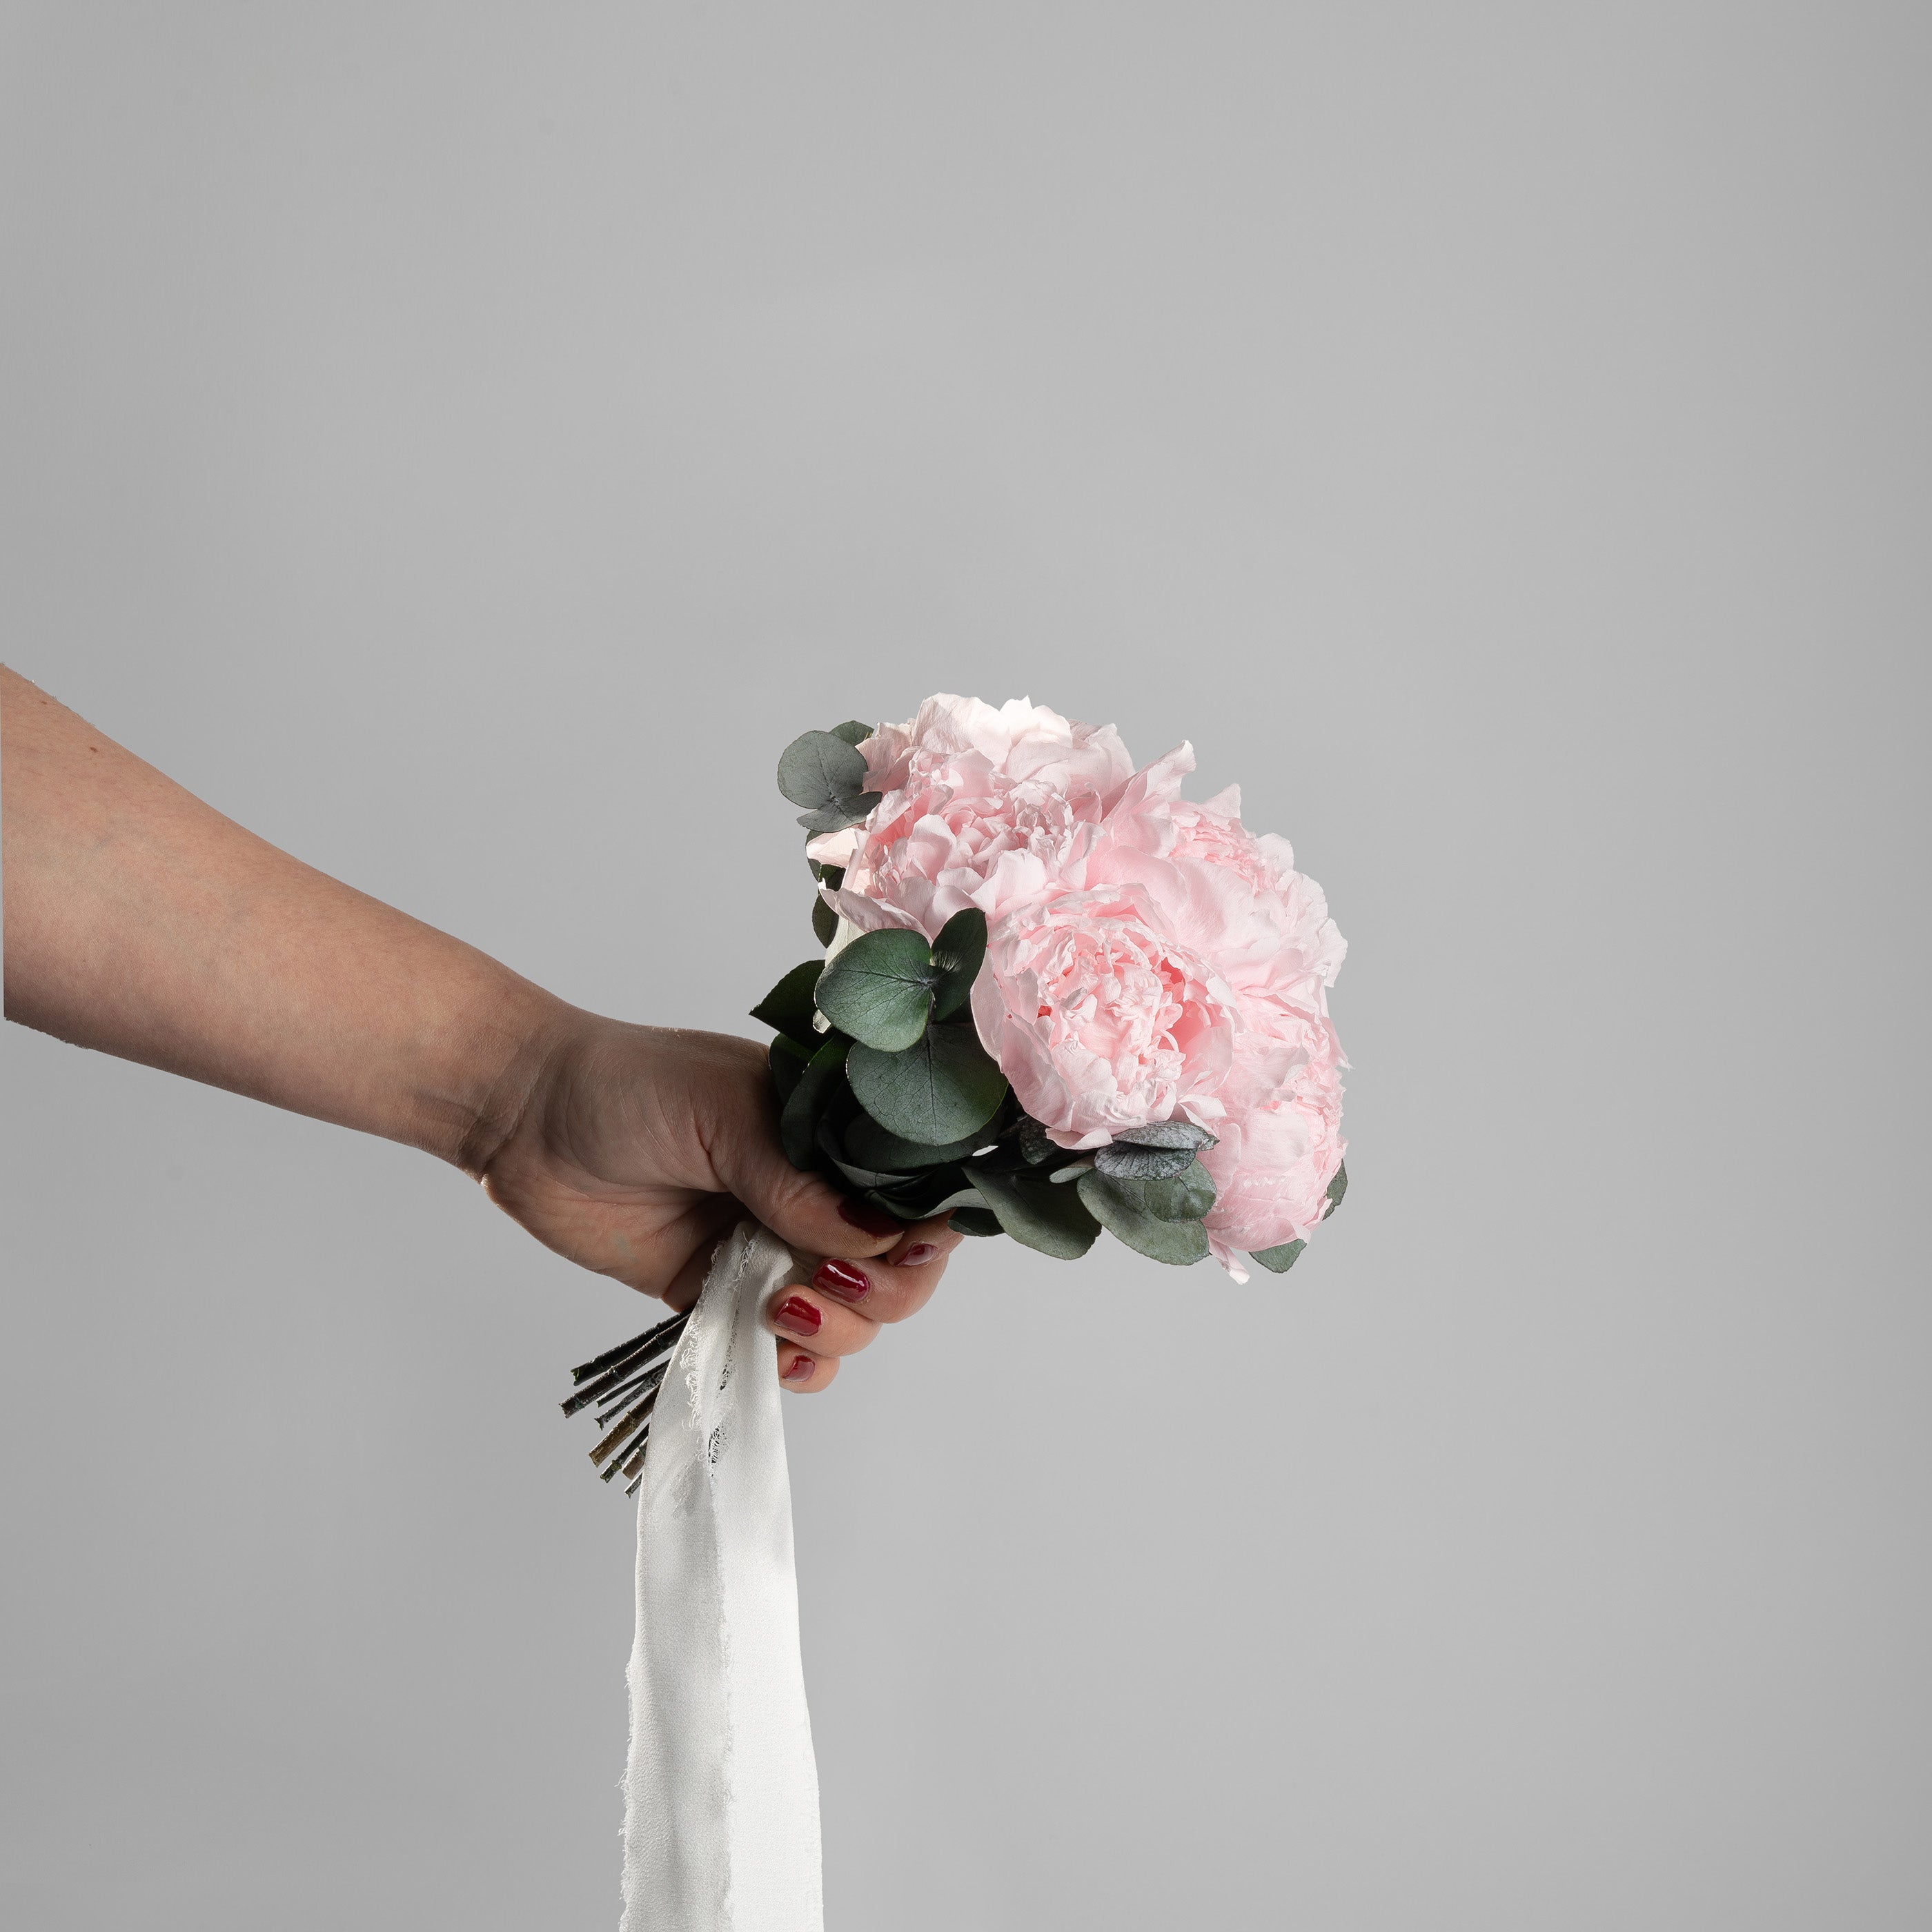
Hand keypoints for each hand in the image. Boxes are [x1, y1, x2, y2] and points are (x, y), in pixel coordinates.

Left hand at [476, 1016, 960, 1390]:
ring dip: (835, 1330)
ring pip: (851, 1318)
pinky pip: (787, 1349)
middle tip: (828, 1281)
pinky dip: (796, 1364)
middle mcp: (814, 1196)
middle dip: (882, 1290)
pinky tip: (774, 1351)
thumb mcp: (726, 1113)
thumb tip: (876, 1242)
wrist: (526, 1118)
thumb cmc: (628, 1085)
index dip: (928, 1228)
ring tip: (779, 1308)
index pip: (916, 1190)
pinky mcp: (721, 1295)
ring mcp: (771, 1249)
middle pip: (898, 1270)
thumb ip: (797, 1182)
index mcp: (830, 1136)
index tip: (906, 1246)